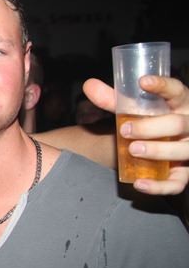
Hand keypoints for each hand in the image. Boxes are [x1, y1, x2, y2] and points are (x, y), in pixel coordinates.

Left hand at [84, 76, 188, 194]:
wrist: (157, 145)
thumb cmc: (149, 121)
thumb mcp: (133, 109)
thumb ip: (112, 100)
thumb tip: (88, 85)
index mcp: (180, 103)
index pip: (176, 90)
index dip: (163, 85)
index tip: (143, 81)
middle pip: (178, 124)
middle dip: (152, 127)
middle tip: (125, 130)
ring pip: (183, 151)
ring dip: (158, 151)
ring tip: (133, 150)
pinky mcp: (184, 174)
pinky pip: (176, 183)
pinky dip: (158, 186)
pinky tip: (138, 183)